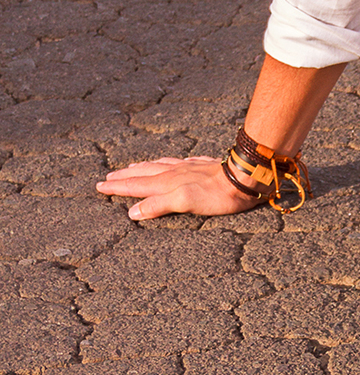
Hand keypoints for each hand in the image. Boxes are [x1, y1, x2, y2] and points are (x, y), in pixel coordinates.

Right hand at [96, 156, 259, 221]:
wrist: (244, 177)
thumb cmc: (217, 194)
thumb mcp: (184, 202)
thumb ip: (158, 205)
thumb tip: (132, 212)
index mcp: (167, 182)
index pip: (136, 185)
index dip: (118, 187)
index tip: (100, 187)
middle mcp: (175, 172)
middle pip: (144, 173)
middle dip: (124, 177)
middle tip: (108, 178)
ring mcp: (188, 167)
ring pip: (158, 166)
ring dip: (142, 168)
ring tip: (131, 167)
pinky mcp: (202, 165)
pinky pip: (177, 162)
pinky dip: (165, 162)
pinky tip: (169, 162)